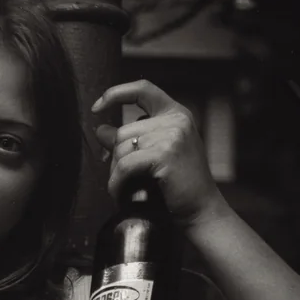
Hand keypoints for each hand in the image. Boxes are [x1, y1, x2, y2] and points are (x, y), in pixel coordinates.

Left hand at [91, 80, 228, 228]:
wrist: (202, 209)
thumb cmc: (180, 186)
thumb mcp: (157, 154)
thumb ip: (132, 139)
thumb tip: (100, 130)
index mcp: (176, 114)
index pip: (143, 90)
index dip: (116, 93)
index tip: (97, 108)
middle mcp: (176, 120)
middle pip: (124, 130)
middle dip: (115, 157)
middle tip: (120, 178)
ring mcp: (172, 135)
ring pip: (121, 148)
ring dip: (115, 172)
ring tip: (122, 188)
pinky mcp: (165, 154)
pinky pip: (126, 165)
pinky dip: (117, 182)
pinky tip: (119, 193)